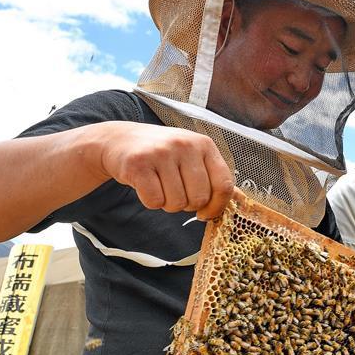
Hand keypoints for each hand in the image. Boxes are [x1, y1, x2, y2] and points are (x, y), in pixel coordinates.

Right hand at [97, 122, 234, 219]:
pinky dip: (150, 201)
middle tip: (175, 191)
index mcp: (204, 144)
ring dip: (167, 203)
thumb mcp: (192, 155)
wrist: (120, 140)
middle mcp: (185, 145)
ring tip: (160, 185)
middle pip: (199, 198)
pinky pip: (154, 201)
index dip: (217, 206)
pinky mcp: (138, 164)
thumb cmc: (162, 153)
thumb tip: (234, 201)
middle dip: (188, 204)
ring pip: (177, 203)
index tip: (206, 213)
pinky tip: (146, 185)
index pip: (224, 185)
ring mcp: (161, 152)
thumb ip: (212, 175)